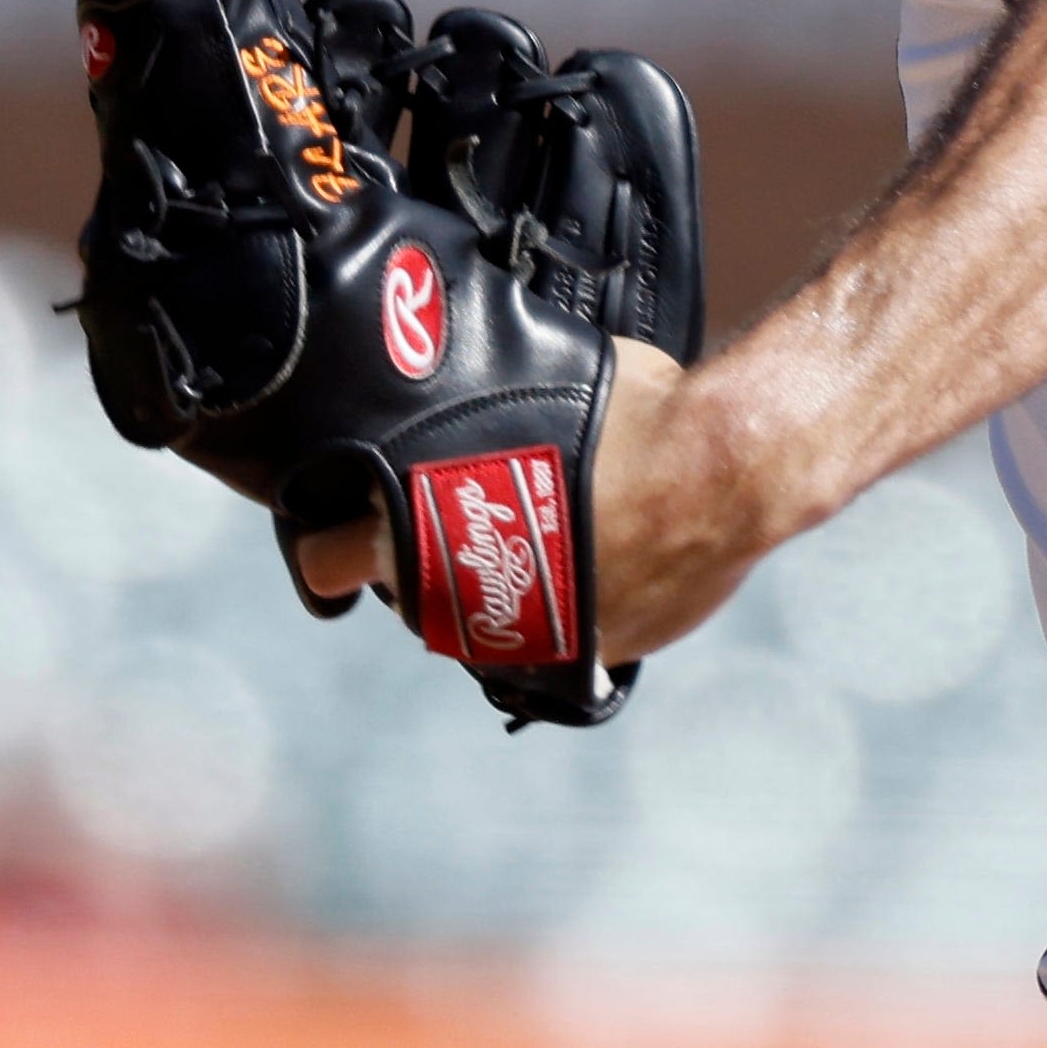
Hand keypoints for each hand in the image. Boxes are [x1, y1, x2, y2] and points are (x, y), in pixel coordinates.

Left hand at [290, 336, 762, 661]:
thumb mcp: (527, 391)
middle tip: (461, 514)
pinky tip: (606, 552)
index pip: (326, 562)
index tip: (353, 521)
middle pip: (402, 593)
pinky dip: (570, 600)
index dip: (335, 540)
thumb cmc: (627, 413)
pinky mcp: (585, 656)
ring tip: (541, 527)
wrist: (720, 470)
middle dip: (419, 559)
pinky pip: (556, 632)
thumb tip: (462, 400)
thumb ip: (475, 419)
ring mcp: (520, 638)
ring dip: (492, 584)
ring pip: (475, 621)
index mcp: (418, 530)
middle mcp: (455, 599)